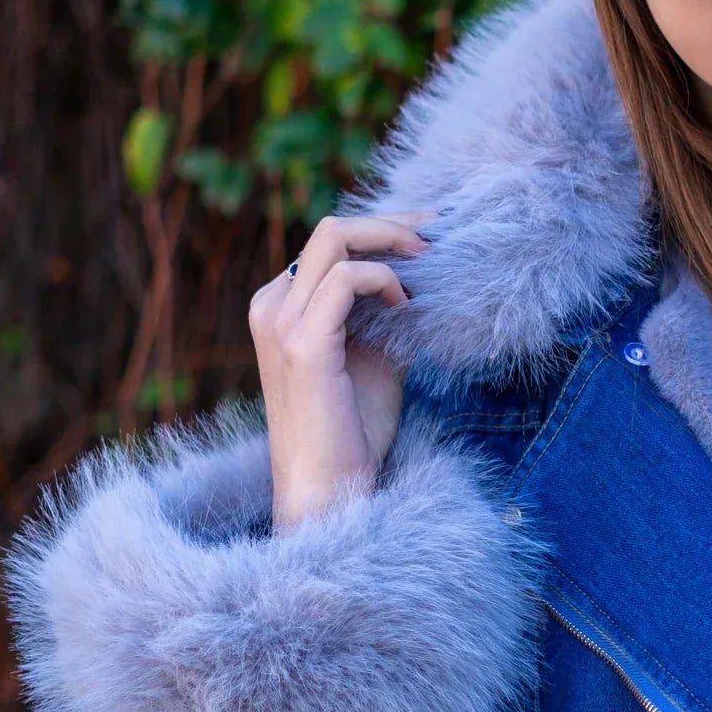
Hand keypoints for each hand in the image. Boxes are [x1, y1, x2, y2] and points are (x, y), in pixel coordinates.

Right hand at [247, 211, 434, 533]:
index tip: (433, 234)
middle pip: (332, 228)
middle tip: (439, 234)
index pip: (330, 243)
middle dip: (393, 223)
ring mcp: (280, 322)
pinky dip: (385, 280)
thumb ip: (385, 313)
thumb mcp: (375, 355)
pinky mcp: (302, 344)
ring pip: (335, 238)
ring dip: (393, 243)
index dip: (385, 230)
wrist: (331, 488)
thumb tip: (425, 276)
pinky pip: (347, 278)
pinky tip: (407, 306)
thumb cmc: (354, 428)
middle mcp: (272, 305)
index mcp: (282, 305)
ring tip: (430, 264)